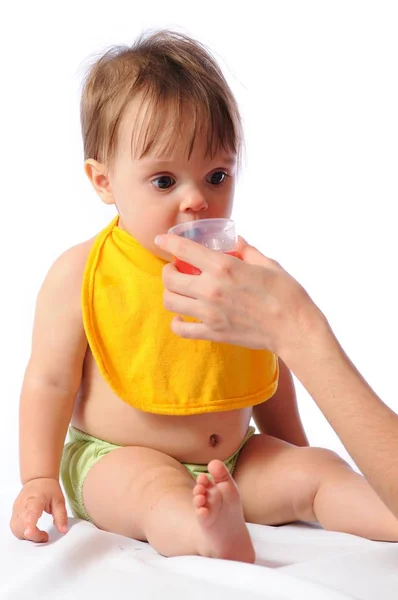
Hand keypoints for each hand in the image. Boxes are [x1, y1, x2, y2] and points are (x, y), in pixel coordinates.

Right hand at [10, 477, 67, 542]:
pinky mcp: (14, 513)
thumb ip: (61, 516)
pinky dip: (22, 533)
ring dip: (27, 537)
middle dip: (33, 536)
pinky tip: (31, 531)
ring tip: (39, 533)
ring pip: (17, 529)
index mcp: (35, 501)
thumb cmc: (48, 489)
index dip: (29, 526)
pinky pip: (15, 528)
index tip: (31, 533)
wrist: (37, 479)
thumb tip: (63, 530)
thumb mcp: (59, 500)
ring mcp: (16, 510)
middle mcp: (22, 505)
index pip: (30, 514)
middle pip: (22, 526)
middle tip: (45, 536)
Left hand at [155, 234, 323, 358]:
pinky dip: (176, 323)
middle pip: (169, 278)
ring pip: (170, 302)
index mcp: (224, 267)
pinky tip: (182, 317)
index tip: (161, 240)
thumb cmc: (286, 294)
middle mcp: (211, 289)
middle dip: (168, 271)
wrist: (294, 329)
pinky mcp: (213, 333)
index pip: (183, 249)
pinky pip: (181, 330)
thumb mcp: (268, 263)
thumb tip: (236, 241)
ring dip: (170, 294)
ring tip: (179, 291)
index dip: (167, 242)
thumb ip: (247, 250)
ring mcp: (209, 313)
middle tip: (175, 269)